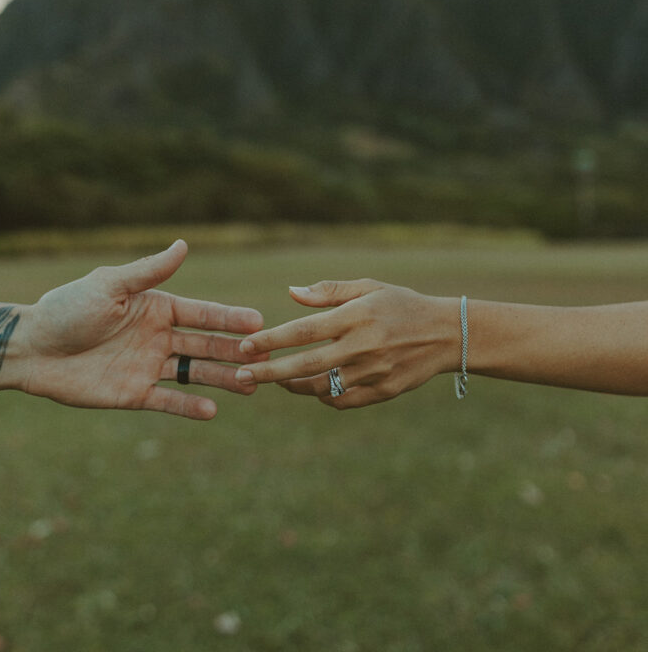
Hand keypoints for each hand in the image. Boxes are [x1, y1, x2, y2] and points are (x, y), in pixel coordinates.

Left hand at [12, 240, 265, 419]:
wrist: (31, 348)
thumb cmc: (67, 308)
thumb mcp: (109, 285)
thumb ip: (149, 272)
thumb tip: (184, 244)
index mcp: (155, 307)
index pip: (201, 313)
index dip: (229, 319)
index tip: (258, 322)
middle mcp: (157, 336)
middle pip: (205, 344)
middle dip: (235, 351)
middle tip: (265, 358)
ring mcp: (147, 366)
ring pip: (193, 373)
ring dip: (221, 378)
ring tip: (249, 386)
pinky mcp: (133, 394)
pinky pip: (167, 401)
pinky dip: (189, 406)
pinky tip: (213, 410)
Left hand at [234, 278, 456, 408]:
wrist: (447, 334)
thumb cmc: (401, 304)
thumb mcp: (368, 287)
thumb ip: (329, 291)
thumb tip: (291, 292)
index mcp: (356, 316)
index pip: (304, 330)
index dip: (272, 339)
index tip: (245, 346)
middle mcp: (363, 345)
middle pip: (306, 363)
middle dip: (270, 371)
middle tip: (242, 375)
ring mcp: (374, 372)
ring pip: (322, 387)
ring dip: (294, 385)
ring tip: (276, 381)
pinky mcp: (384, 391)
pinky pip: (343, 401)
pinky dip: (323, 397)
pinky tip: (312, 388)